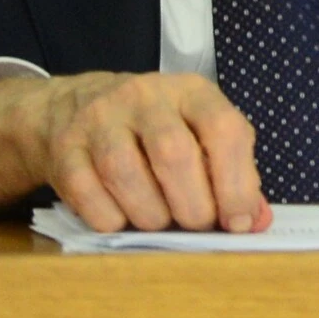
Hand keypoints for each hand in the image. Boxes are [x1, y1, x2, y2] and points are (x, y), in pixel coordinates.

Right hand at [0, 71, 269, 231]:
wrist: (71, 108)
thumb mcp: (197, 135)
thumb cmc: (152, 130)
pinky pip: (88, 194)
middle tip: (196, 226)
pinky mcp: (65, 147)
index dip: (236, 183)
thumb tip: (254, 221)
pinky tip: (122, 220)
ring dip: (151, 216)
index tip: (238, 222)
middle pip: (175, 155)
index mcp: (191, 91)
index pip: (224, 129)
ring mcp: (100, 118)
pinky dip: (111, 220)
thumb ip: (231, 174)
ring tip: (160, 223)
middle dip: (193, 206)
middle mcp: (145, 96)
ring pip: (127, 175)